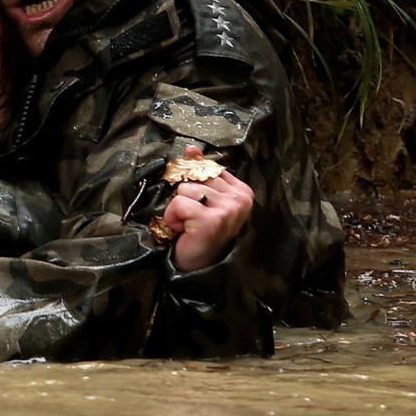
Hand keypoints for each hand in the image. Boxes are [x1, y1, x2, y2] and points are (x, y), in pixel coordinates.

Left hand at [161, 146, 252, 271]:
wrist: (198, 265)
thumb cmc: (200, 231)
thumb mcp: (203, 198)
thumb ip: (200, 172)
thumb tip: (191, 149)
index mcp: (242, 190)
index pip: (208, 168)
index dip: (194, 185)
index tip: (201, 207)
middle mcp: (240, 198)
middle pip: (195, 176)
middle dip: (185, 198)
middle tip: (193, 218)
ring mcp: (228, 209)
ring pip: (184, 189)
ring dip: (178, 209)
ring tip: (189, 225)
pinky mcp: (212, 220)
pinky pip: (178, 203)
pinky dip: (173, 217)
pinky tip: (184, 231)